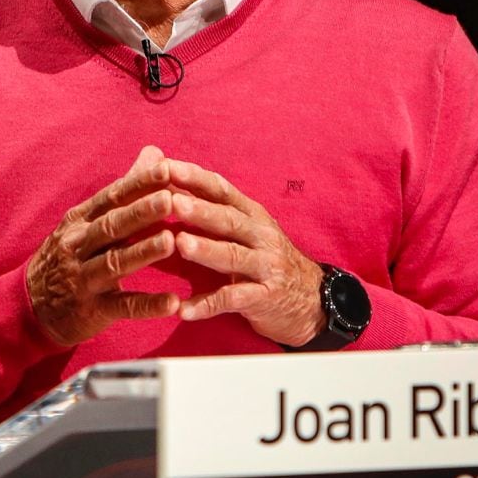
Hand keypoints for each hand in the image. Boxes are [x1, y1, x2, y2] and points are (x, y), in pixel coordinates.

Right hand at [27, 145, 180, 344]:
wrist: (29, 307)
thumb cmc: (69, 255)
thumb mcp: (87, 220)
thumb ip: (125, 189)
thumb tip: (155, 153)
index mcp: (81, 220)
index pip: (111, 197)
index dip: (138, 184)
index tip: (166, 169)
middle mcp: (79, 246)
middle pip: (112, 226)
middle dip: (141, 213)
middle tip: (170, 200)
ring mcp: (84, 278)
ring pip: (116, 262)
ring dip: (143, 252)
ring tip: (171, 242)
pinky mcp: (93, 310)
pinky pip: (123, 306)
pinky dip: (148, 305)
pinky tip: (173, 303)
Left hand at [164, 157, 326, 346]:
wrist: (311, 297)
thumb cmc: (266, 258)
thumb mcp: (248, 230)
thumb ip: (215, 210)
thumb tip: (173, 185)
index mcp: (252, 215)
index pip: (223, 191)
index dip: (196, 178)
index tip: (166, 167)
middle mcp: (261, 236)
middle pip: (229, 220)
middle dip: (200, 210)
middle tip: (172, 202)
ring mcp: (266, 266)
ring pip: (233, 256)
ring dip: (206, 250)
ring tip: (180, 245)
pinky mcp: (265, 297)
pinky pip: (234, 300)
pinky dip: (208, 305)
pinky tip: (184, 310)